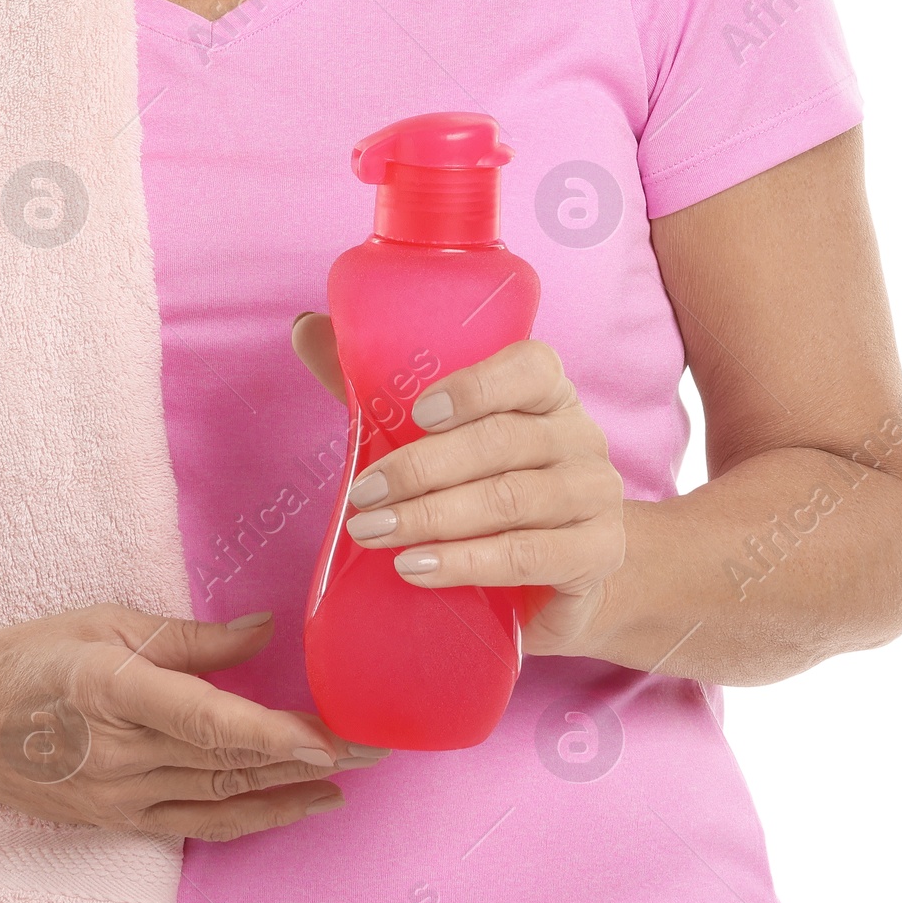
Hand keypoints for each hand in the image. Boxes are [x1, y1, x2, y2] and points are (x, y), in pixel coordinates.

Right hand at [0, 602, 386, 839]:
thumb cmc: (26, 654)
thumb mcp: (104, 621)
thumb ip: (188, 636)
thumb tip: (263, 631)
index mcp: (113, 687)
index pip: (209, 721)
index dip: (275, 735)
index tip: (330, 736)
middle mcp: (119, 752)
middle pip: (229, 764)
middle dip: (306, 759)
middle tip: (372, 746)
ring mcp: (116, 796)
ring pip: (220, 800)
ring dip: (290, 794)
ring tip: (348, 780)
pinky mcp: (115, 820)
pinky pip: (194, 825)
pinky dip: (248, 819)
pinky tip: (290, 807)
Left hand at [292, 317, 624, 656]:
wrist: (562, 573)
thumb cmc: (489, 484)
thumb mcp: (440, 436)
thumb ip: (378, 386)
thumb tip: (306, 328)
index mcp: (547, 389)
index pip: (527, 367)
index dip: (473, 387)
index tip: (415, 414)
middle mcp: (580, 434)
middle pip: (502, 441)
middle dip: (422, 468)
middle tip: (362, 495)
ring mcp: (596, 495)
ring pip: (511, 500)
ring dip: (433, 518)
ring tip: (375, 533)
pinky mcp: (596, 553)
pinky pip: (528, 555)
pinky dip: (466, 563)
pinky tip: (417, 568)